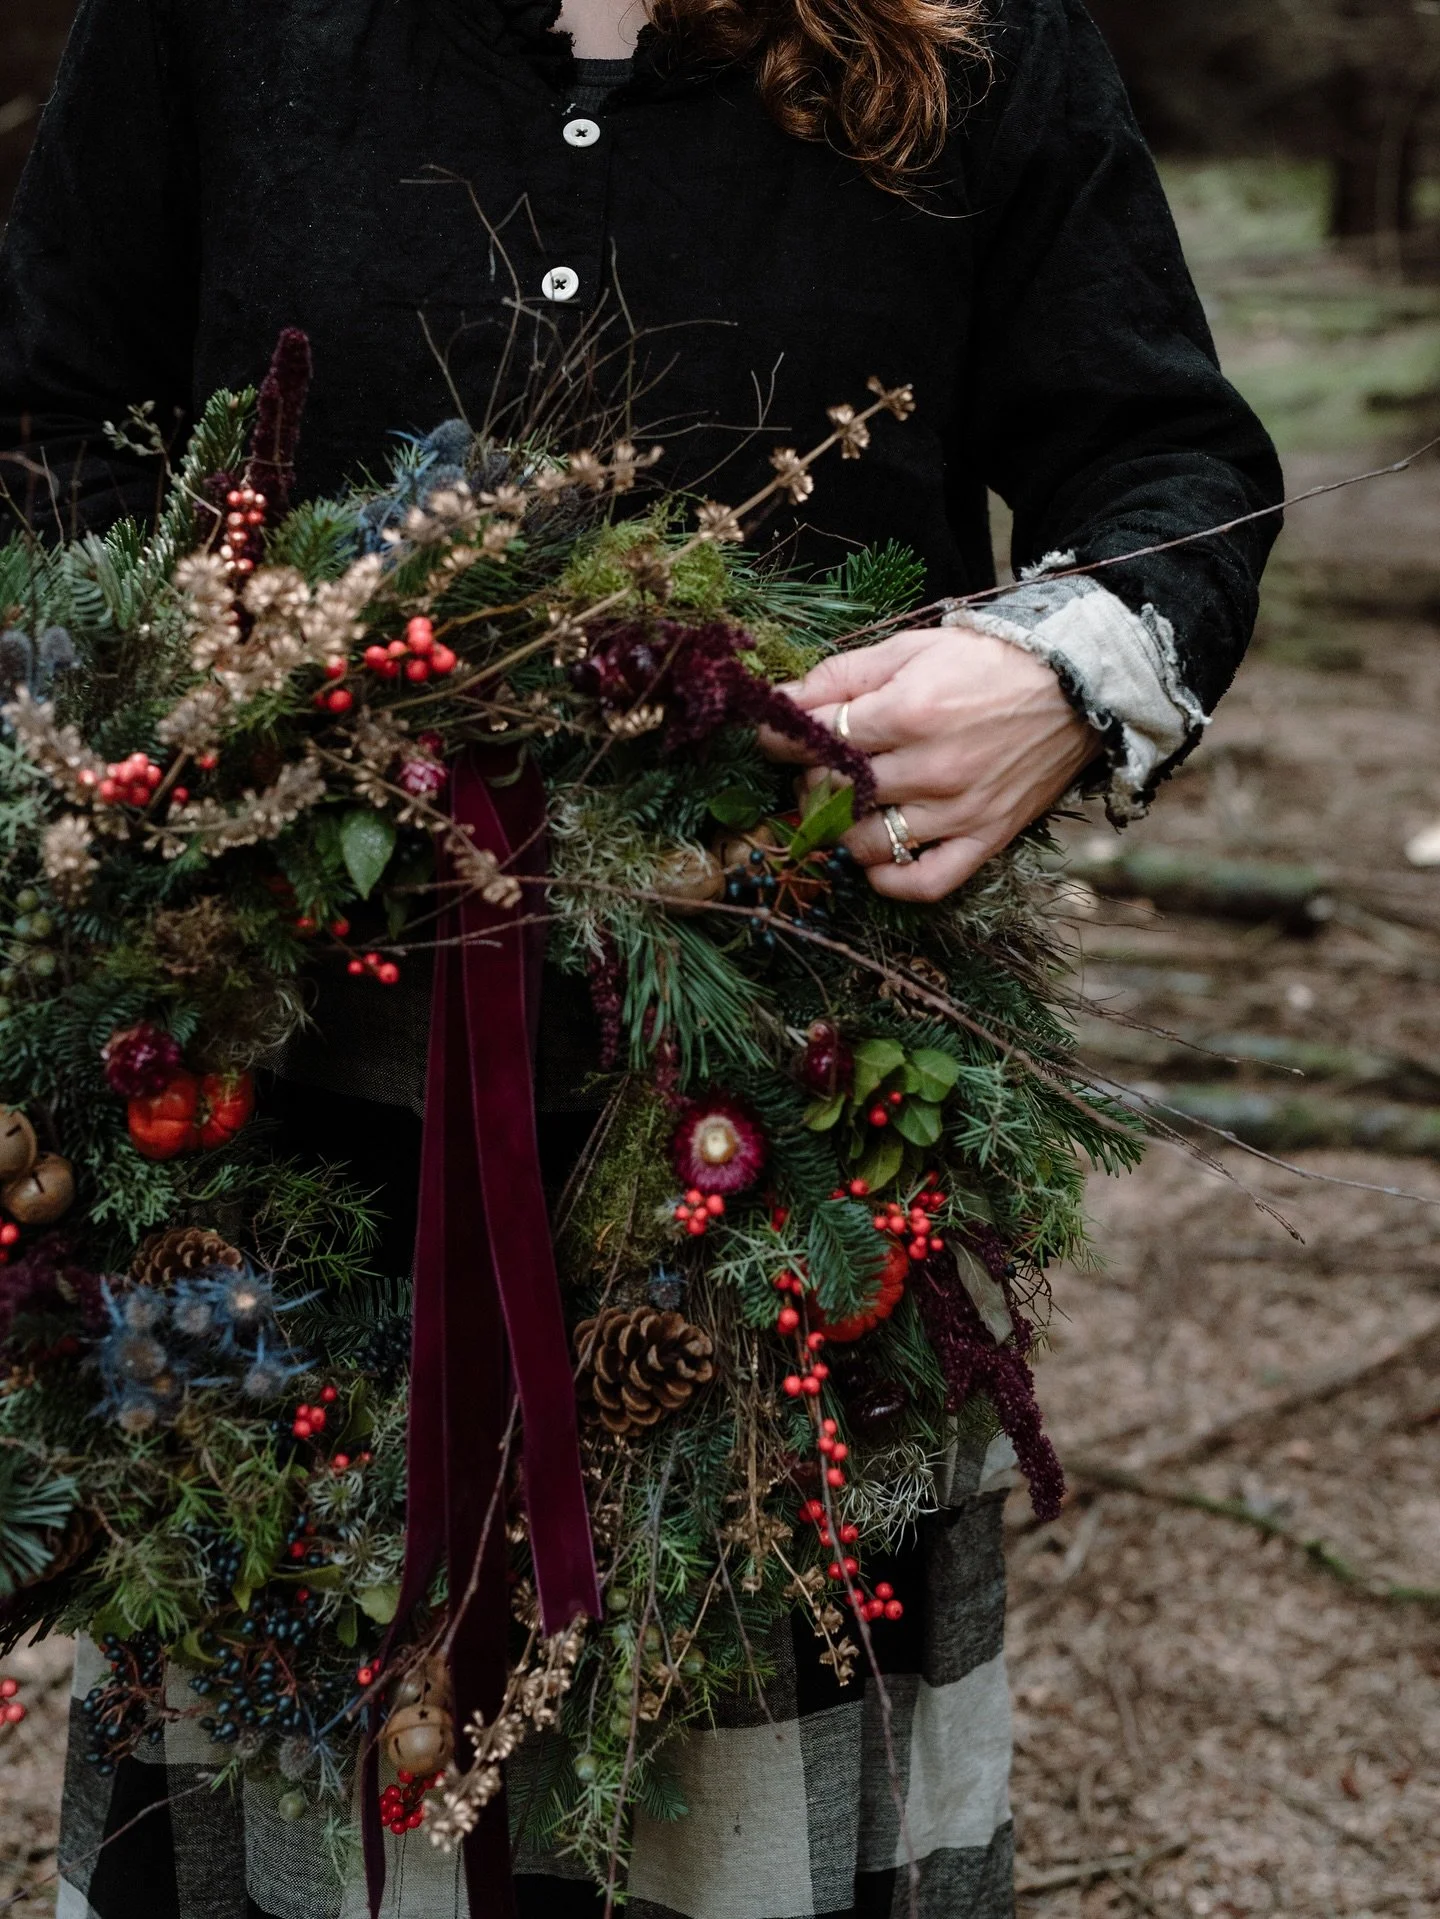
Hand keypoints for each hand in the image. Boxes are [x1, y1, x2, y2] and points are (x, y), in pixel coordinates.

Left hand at [757, 627, 1099, 900]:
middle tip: (817, 770)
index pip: (819, 740)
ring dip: (841, 832)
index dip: (785, 741)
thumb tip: (782, 699)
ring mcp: (960, 810)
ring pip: (867, 844)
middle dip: (811, 782)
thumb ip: (843, 675)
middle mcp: (932, 768)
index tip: (778, 739)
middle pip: (835, 794)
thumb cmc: (988, 662)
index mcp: (909, 712)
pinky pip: (926, 883)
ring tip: (846, 809)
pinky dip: (891, 882)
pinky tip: (876, 861)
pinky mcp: (987, 838)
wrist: (1077, 683)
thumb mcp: (912, 648)